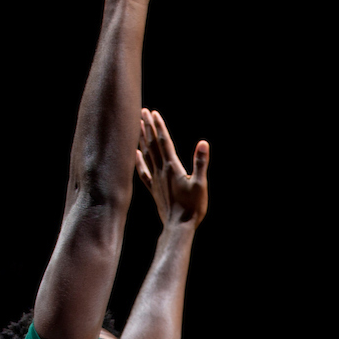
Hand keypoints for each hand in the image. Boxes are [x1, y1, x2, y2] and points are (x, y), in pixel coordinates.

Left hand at [135, 109, 208, 226]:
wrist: (178, 227)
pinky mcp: (153, 189)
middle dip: (148, 127)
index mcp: (173, 167)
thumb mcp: (200, 184)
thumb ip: (200, 163)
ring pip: (146, 155)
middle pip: (153, 145)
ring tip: (138, 125)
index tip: (153, 112)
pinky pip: (143, 171)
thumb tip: (203, 143)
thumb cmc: (192, 207)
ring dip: (142, 139)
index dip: (159, 127)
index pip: (164, 142)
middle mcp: (161, 171)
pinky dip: (138, 160)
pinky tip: (135, 153)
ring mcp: (155, 180)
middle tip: (142, 112)